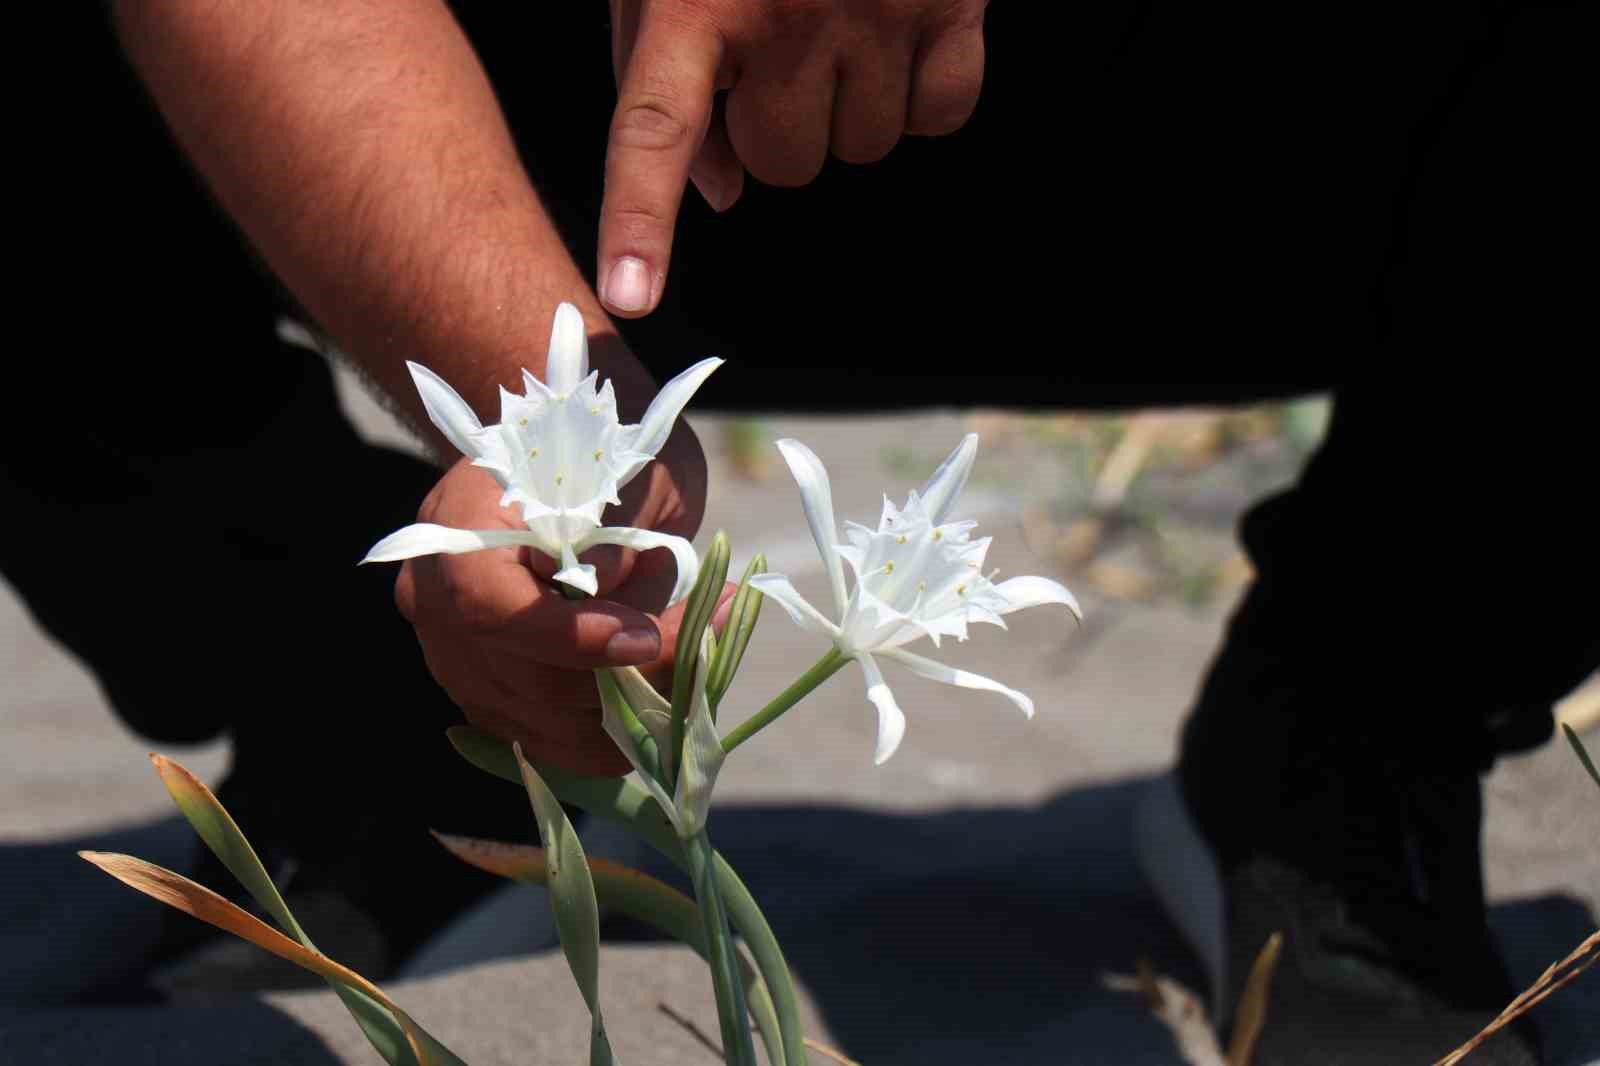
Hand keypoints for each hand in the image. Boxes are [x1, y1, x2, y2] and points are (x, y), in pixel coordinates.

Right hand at [393, 420, 728, 775]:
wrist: (572, 454)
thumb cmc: (605, 448)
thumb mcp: (627, 472)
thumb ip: (619, 541)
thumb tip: (623, 619)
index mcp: (458, 524)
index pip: (489, 604)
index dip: (566, 637)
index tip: (644, 638)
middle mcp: (436, 599)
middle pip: (525, 677)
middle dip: (628, 678)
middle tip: (708, 640)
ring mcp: (456, 655)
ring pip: (546, 722)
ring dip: (634, 709)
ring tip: (701, 657)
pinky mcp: (490, 693)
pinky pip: (552, 737)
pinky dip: (616, 731)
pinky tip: (671, 691)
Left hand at [597, 0, 986, 316]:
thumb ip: (671, 80)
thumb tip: (719, 197)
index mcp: (694, 3)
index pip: (655, 132)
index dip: (641, 220)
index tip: (630, 294)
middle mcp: (784, 16)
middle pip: (779, 165)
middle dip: (773, 131)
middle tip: (779, 60)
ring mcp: (874, 14)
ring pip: (858, 150)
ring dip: (845, 113)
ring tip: (840, 29)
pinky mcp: (950, 5)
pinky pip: (936, 117)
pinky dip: (919, 98)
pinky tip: (899, 37)